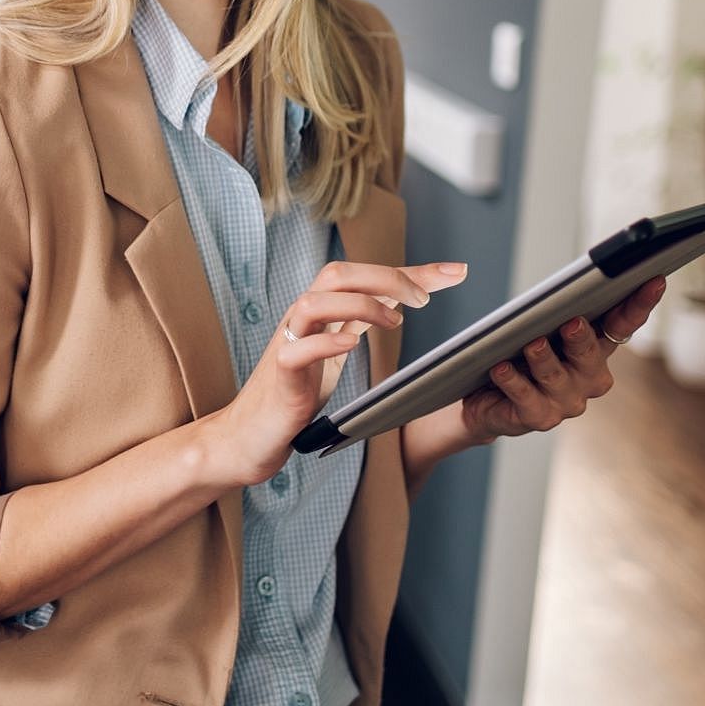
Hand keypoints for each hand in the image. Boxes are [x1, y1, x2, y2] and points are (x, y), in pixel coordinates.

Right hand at [206, 260, 468, 486]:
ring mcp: (287, 343)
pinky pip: (297, 349)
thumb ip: (362, 320)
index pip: (365, 275)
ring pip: (315, 301)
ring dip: (359, 304)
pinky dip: (325, 342)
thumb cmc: (294, 391)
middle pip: (337, 274)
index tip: (455, 271)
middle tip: (424, 299)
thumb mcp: (335, 349)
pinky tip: (351, 345)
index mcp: (320, 310)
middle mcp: (301, 318)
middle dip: (385, 277)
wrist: (249, 435)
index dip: (412, 271)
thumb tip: (401, 297)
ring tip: (394, 320)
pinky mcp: (279, 374)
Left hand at [460, 277, 666, 441]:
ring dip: (544, 359)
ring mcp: (565, 401)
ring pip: (556, 377)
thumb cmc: (516, 354)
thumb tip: (487, 263)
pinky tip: (501, 368)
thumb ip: (539, 301)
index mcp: (594, 347)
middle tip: (573, 322)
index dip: (639, 304)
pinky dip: (513, 381)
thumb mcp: (531, 324)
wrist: (488, 400)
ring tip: (532, 343)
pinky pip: (526, 397)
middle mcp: (587, 377)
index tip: (653, 280)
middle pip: (590, 354)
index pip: (622, 324)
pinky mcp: (538, 417)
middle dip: (582, 339)